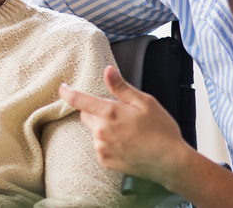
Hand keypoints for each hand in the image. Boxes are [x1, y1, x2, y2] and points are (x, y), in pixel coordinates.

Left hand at [59, 65, 188, 185]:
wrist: (170, 162)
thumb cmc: (161, 129)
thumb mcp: (145, 102)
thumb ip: (122, 87)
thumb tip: (108, 70)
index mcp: (110, 113)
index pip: (80, 100)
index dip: (68, 92)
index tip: (62, 87)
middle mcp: (101, 131)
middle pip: (87, 115)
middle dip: (98, 112)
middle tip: (121, 114)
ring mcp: (102, 148)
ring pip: (95, 132)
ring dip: (104, 128)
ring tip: (129, 132)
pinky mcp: (105, 161)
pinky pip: (100, 146)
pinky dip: (109, 143)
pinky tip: (127, 144)